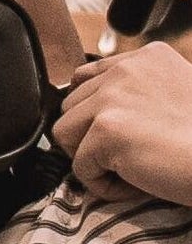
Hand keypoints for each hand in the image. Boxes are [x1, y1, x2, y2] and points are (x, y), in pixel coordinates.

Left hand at [53, 40, 191, 203]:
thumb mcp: (177, 95)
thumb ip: (139, 92)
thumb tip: (96, 111)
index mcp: (147, 58)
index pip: (84, 78)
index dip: (92, 112)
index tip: (117, 131)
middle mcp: (126, 70)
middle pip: (70, 109)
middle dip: (93, 139)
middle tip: (136, 154)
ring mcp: (114, 97)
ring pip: (66, 136)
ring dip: (95, 160)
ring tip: (136, 167)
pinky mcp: (107, 129)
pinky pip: (80, 168)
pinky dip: (106, 186)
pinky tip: (141, 182)